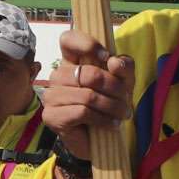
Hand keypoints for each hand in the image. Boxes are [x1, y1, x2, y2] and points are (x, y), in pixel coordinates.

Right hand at [45, 30, 135, 158]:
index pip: (68, 39)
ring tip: (122, 114)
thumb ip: (124, 67)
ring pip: (87, 95)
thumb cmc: (110, 104)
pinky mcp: (51, 116)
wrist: (102, 139)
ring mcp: (51, 96)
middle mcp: (58, 76)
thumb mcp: (124, 82)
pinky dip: (103, 119)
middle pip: (89, 73)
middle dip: (115, 88)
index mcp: (72, 61)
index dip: (87, 44)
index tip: (106, 56)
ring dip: (111, 106)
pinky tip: (111, 125)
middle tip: (126, 101)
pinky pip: (82, 112)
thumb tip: (113, 61)